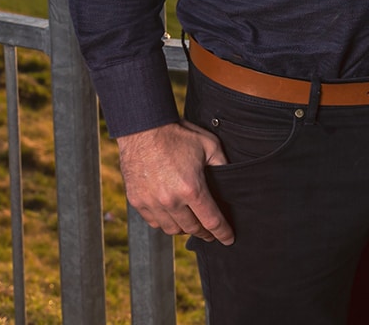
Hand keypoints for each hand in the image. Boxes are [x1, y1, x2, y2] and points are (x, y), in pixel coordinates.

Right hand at [116, 120, 234, 244]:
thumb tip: (231, 179)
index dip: (223, 233)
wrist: (143, 128)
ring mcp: (152, 203)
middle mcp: (171, 201)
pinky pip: (154, 222)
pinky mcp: (137, 201)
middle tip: (211, 232)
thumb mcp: (209, 146)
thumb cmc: (177, 134)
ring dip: (185, 229)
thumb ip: (222, 165)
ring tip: (192, 224)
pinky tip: (172, 216)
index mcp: (191, 189)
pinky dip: (165, 223)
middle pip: (192, 229)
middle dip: (205, 232)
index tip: (228, 240)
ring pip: (172, 229)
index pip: (211, 221)